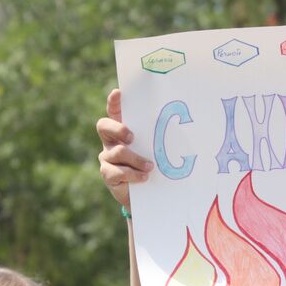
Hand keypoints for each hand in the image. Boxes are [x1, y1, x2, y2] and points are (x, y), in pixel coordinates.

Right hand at [96, 89, 152, 205]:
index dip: (113, 101)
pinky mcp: (108, 174)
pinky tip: (144, 178)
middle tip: (132, 137)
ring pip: (118, 152)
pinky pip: (117, 172)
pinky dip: (133, 175)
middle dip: (118, 129)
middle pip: (103, 126)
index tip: (119, 93)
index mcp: (121, 128)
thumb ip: (159, 135)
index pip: (113, 109)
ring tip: (150, 167)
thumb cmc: (153, 162)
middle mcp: (110, 140)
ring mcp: (107, 157)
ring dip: (136, 159)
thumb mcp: (155, 147)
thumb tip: (181, 122)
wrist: (147, 192)